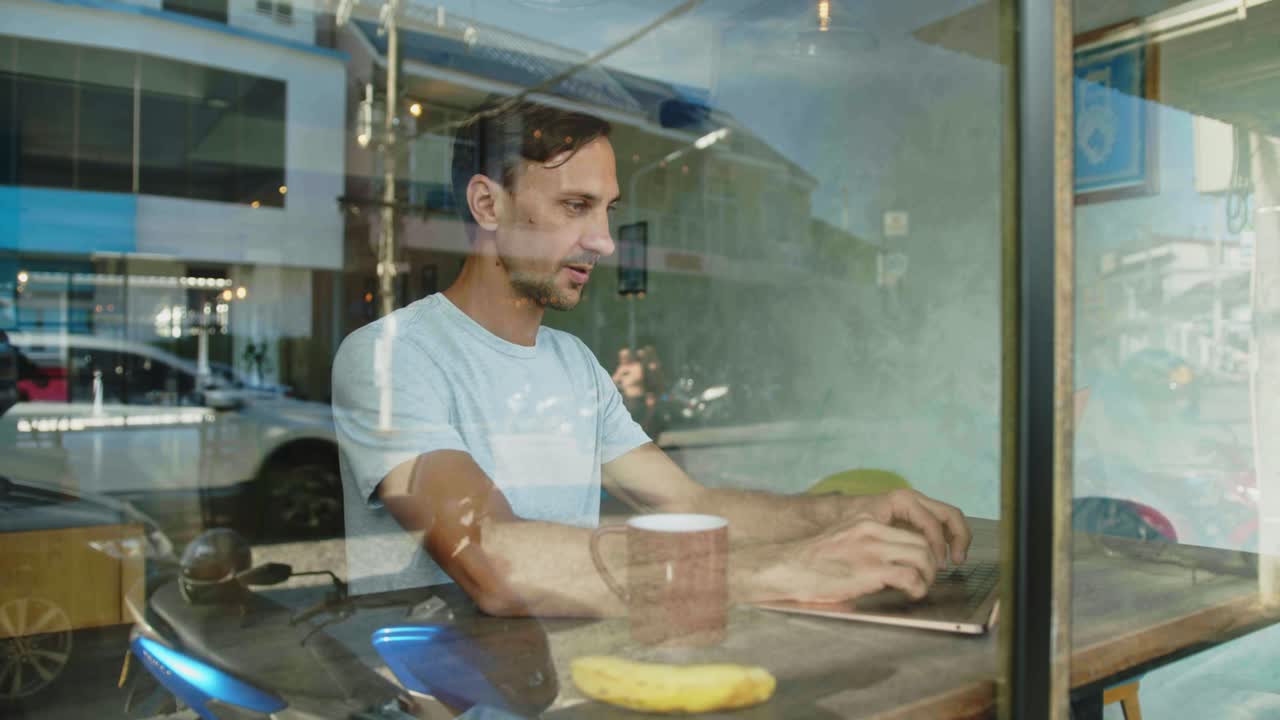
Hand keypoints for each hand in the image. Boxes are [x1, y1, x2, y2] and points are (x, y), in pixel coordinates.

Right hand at [743, 516, 937, 603]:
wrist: (787, 569)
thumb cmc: (809, 563)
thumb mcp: (842, 541)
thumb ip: (865, 544)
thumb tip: (887, 561)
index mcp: (866, 522)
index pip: (910, 530)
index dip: (923, 549)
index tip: (922, 565)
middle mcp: (872, 531)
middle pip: (922, 542)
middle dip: (931, 564)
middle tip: (925, 579)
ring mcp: (872, 550)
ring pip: (923, 556)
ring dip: (928, 576)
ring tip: (920, 588)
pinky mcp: (870, 570)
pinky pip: (911, 576)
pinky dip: (918, 588)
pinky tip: (911, 594)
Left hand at [844, 489, 970, 566]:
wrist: (837, 515)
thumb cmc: (849, 524)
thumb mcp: (865, 532)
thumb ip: (886, 542)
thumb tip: (906, 565)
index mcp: (902, 500)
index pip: (931, 522)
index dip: (937, 546)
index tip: (936, 566)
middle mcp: (914, 500)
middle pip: (950, 514)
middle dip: (958, 538)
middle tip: (958, 561)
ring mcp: (919, 507)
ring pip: (950, 518)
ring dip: (957, 539)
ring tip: (956, 561)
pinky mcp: (919, 517)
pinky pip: (943, 525)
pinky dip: (949, 540)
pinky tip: (944, 558)